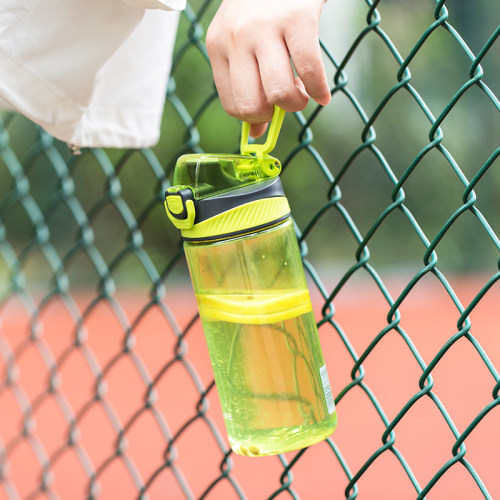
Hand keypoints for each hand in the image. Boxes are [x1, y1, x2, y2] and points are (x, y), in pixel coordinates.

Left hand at [206, 0, 329, 136]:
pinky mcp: (297, 19)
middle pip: (251, 105)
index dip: (254, 117)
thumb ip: (245, 85)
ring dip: (297, 106)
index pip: (232, 104)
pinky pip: (310, 72)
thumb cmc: (262, 9)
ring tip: (303, 96)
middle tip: (286, 103)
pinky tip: (323, 95)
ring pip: (279, 93)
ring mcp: (265, 28)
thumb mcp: (242, 42)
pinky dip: (320, 91)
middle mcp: (236, 38)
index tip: (270, 111)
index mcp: (218, 47)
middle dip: (273, 115)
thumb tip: (256, 134)